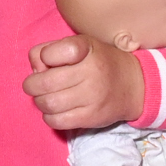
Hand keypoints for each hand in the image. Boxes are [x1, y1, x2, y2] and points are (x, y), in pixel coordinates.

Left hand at [23, 35, 144, 132]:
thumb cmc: (99, 62)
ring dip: (40, 101)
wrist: (133, 85)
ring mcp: (92, 96)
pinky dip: (49, 117)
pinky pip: (57, 121)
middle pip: (44, 83)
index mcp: (85, 48)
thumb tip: (34, 71)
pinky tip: (56, 110)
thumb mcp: (78, 45)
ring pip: (48, 104)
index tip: (48, 61)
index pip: (49, 53)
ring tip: (46, 97)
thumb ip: (49, 50)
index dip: (42, 58)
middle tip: (35, 85)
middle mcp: (90, 71)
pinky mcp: (91, 117)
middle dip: (32, 85)